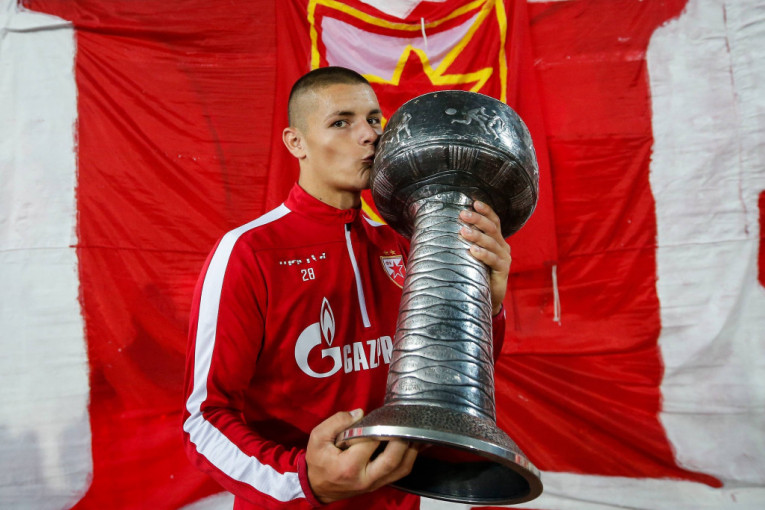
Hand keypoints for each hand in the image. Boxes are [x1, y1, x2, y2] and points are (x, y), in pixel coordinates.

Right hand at [305, 409, 417, 503]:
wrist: (318, 487)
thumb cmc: (319, 461)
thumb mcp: (318, 437)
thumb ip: (337, 422)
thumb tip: (360, 413)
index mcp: (348, 466)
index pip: (370, 443)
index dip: (378, 428)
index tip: (384, 415)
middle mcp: (365, 478)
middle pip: (392, 460)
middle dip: (402, 439)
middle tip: (406, 421)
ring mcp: (375, 484)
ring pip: (401, 468)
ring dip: (411, 449)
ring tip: (415, 431)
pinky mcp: (380, 484)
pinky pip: (400, 472)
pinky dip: (409, 457)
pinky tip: (414, 443)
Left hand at [459, 200, 511, 314]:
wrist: (486, 298)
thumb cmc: (475, 273)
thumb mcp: (470, 255)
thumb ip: (464, 242)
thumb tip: (441, 228)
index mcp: (496, 239)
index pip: (494, 221)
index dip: (486, 211)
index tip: (474, 203)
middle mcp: (503, 246)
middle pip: (492, 228)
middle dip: (478, 220)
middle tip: (463, 215)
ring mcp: (504, 258)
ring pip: (492, 243)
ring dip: (477, 236)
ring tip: (463, 232)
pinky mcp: (503, 271)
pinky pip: (494, 260)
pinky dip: (483, 254)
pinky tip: (473, 251)